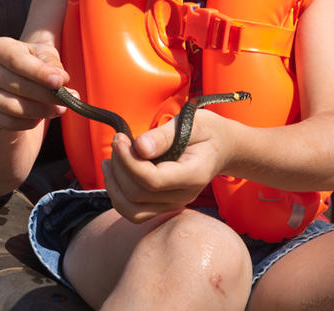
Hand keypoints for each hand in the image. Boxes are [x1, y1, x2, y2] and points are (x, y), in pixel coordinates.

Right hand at [0, 36, 70, 130]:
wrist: (10, 86)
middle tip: (68, 100)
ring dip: (42, 111)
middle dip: (48, 95)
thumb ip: (51, 62)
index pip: (18, 60)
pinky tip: (41, 117)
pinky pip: (9, 122)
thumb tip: (61, 78)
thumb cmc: (30, 65)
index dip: (40, 72)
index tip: (61, 81)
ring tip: (59, 109)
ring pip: (14, 107)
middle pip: (18, 86)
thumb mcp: (42, 55)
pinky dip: (29, 122)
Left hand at [102, 109, 233, 221]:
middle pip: (137, 195)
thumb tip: (139, 147)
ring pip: (131, 210)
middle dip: (119, 167)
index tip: (121, 138)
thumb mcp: (194, 123)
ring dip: (114, 186)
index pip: (153, 181)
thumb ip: (165, 135)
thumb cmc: (208, 131)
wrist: (223, 147)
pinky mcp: (163, 205)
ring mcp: (173, 204)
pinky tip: (116, 171)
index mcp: (193, 175)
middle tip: (117, 140)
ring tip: (110, 160)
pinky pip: (134, 210)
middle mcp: (183, 196)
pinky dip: (118, 193)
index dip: (129, 161)